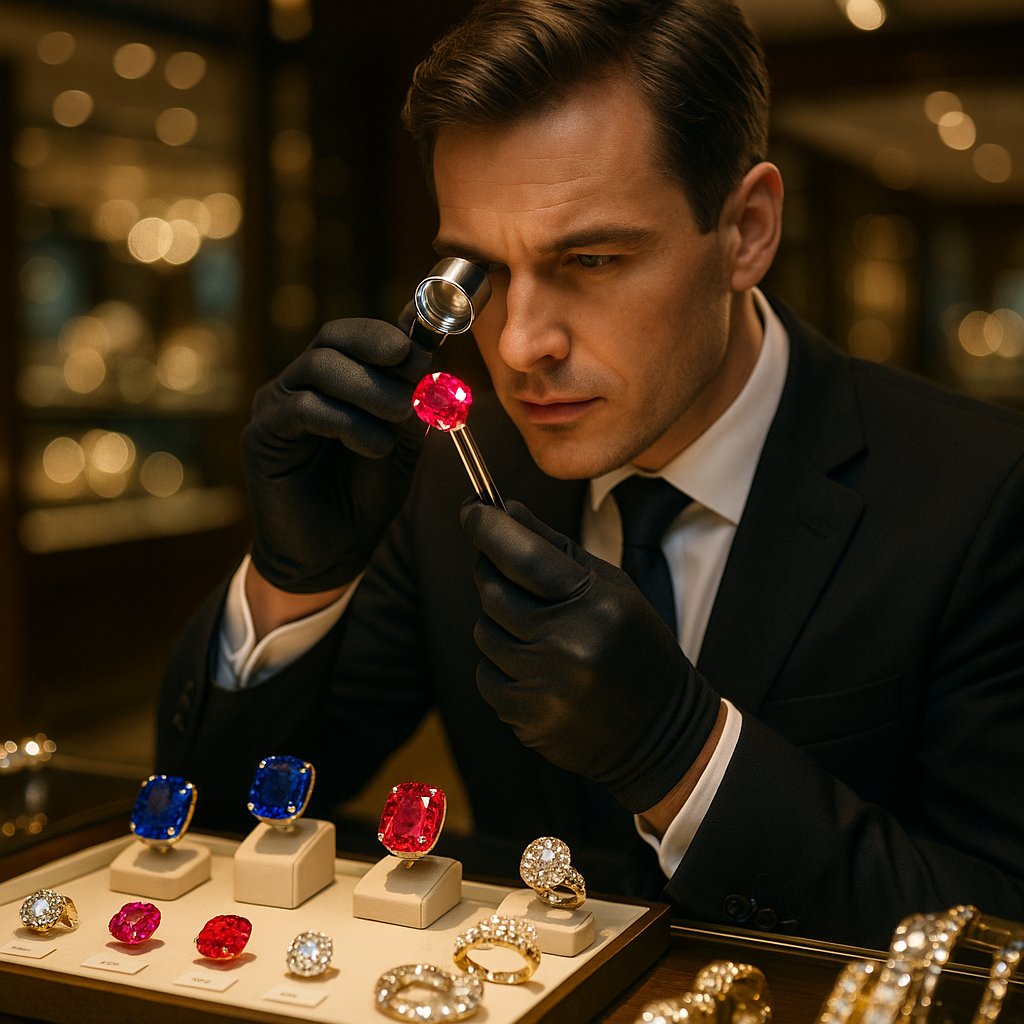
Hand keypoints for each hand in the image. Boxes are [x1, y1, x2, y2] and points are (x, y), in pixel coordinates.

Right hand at [243, 317, 432, 591]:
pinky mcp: (262, 435)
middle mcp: (300, 383)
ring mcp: (276, 405)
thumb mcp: (401, 444)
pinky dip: (346, 421)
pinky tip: (374, 447)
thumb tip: (428, 358)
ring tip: (401, 415)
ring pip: (318, 367)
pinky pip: (301, 408)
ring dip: (369, 387)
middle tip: (415, 369)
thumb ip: (412, 403)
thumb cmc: (364, 496)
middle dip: (379, 348)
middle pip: (333, 338)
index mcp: (334, 380)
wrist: (332, 553)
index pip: (355, 335)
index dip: (390, 332)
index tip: (425, 345)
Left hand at [461, 499, 720, 812]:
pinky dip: (500, 665)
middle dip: (491, 573)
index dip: (488, 528)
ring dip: (499, 623)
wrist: (658, 732)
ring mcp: (544, 685)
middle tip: (505, 569)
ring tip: (538, 632)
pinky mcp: (525, 717)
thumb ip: (556, 548)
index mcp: (596, 604)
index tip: (470, 510)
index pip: (525, 556)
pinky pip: (486, 673)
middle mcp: (568, 644)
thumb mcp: (613, 588)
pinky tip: (535, 669)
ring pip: (484, 632)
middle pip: (493, 592)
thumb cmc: (634, 648)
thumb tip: (505, 510)